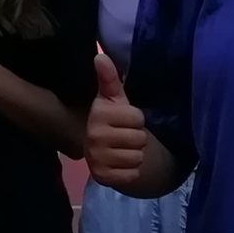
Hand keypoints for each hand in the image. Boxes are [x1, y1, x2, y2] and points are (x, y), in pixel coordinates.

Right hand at [85, 53, 154, 193]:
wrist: (99, 150)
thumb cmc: (111, 120)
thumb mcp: (113, 98)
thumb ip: (109, 78)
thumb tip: (100, 55)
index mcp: (98, 115)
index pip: (137, 118)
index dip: (136, 120)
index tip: (124, 121)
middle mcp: (94, 136)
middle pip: (139, 139)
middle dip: (136, 138)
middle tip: (124, 137)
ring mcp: (97, 158)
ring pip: (137, 157)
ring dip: (135, 155)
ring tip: (122, 150)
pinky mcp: (102, 177)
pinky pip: (132, 174)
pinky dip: (131, 171)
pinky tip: (120, 164)